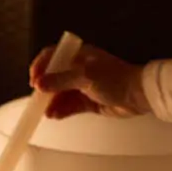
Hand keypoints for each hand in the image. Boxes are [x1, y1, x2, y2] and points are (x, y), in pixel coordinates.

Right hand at [29, 43, 150, 119]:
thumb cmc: (114, 79)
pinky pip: (69, 105)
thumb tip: (39, 84)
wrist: (138, 95)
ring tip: (46, 112)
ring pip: (61, 93)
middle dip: (45, 88)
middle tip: (37, 100)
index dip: (40, 66)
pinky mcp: (88, 101)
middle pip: (54, 77)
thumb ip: (61, 80)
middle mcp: (79, 68)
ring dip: (52, 102)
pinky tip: (55, 115)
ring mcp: (83, 85)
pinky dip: (61, 110)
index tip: (34, 80)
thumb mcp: (85, 76)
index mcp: (79, 55)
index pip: (53, 55)